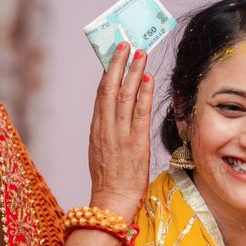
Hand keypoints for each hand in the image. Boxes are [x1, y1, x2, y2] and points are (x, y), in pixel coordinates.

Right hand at [87, 42, 153, 220]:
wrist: (112, 201)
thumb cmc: (110, 180)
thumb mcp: (101, 151)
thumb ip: (107, 131)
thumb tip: (114, 115)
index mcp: (96, 129)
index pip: (101, 94)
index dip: (108, 72)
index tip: (115, 56)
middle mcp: (105, 127)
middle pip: (110, 88)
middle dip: (119, 64)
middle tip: (126, 44)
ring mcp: (119, 134)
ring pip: (124, 95)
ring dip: (133, 72)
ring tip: (140, 53)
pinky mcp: (135, 142)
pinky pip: (140, 112)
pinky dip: (144, 93)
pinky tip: (148, 78)